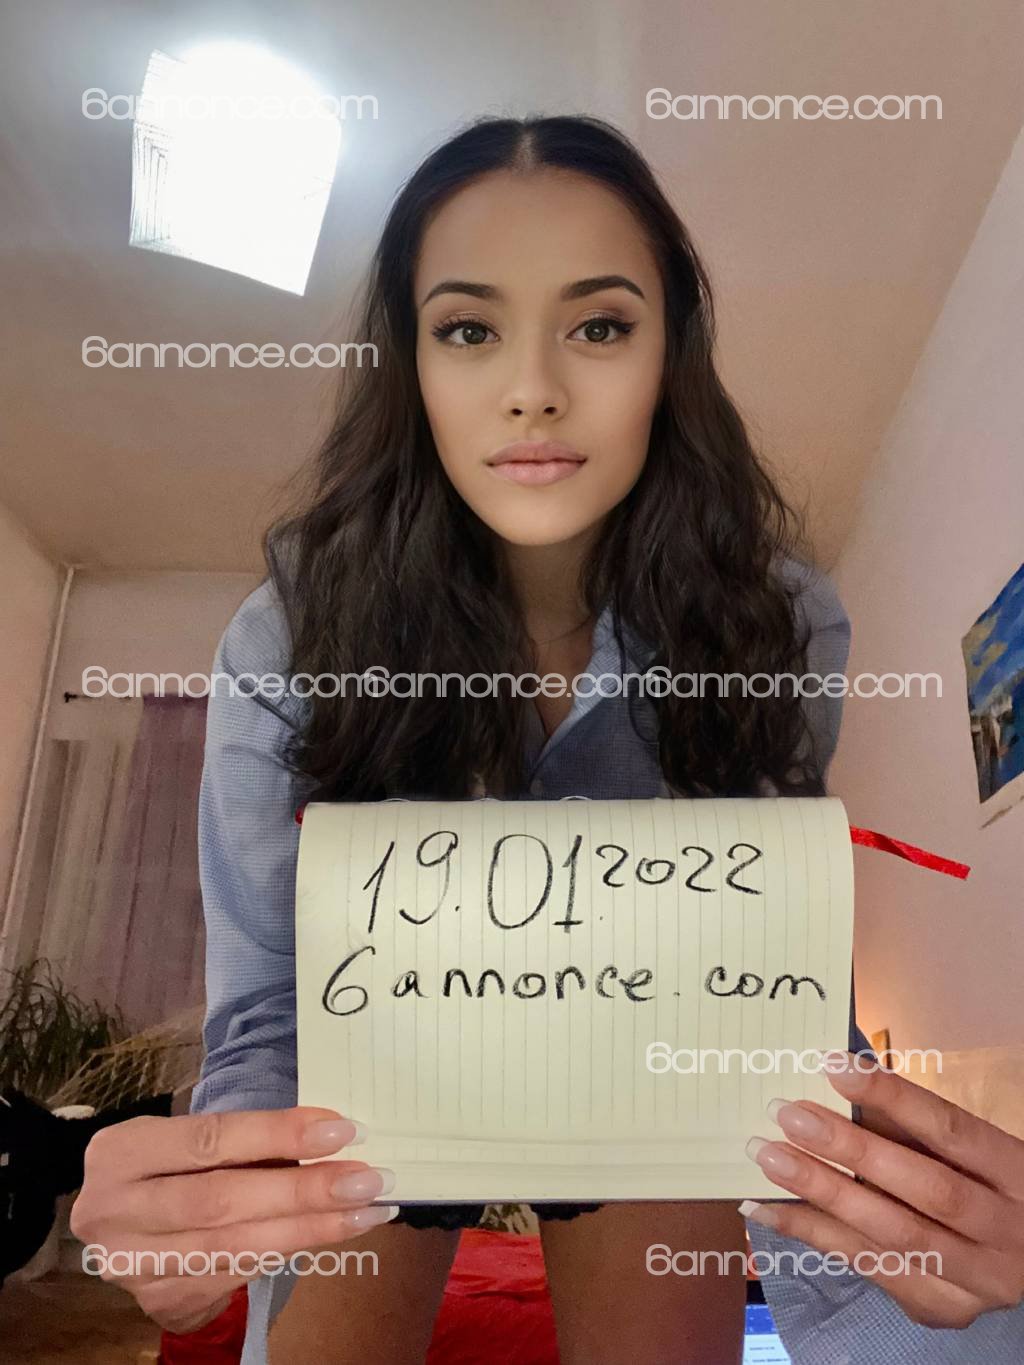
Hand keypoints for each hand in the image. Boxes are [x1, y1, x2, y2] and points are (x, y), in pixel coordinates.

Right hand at [70, 1107, 396, 1332]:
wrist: (118, 1220)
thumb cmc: (169, 1161)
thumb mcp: (184, 1136)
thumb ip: (242, 1137)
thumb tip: (329, 1134)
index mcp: (122, 1153)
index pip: (210, 1140)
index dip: (277, 1135)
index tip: (340, 1131)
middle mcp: (117, 1212)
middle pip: (223, 1202)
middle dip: (302, 1192)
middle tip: (366, 1180)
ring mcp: (134, 1264)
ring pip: (235, 1247)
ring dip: (309, 1229)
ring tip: (365, 1210)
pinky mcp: (160, 1299)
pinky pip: (237, 1274)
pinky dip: (286, 1251)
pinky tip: (326, 1234)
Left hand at [742, 1052, 1023, 1328]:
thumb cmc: (980, 1182)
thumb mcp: (964, 1149)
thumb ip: (909, 1122)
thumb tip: (834, 1078)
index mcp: (1017, 1175)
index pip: (951, 1130)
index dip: (892, 1098)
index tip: (832, 1066)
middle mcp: (1006, 1234)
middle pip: (923, 1188)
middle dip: (850, 1149)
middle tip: (788, 1115)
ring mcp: (976, 1280)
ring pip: (891, 1235)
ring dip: (821, 1193)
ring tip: (767, 1156)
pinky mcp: (941, 1307)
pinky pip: (869, 1267)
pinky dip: (812, 1234)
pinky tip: (767, 1209)